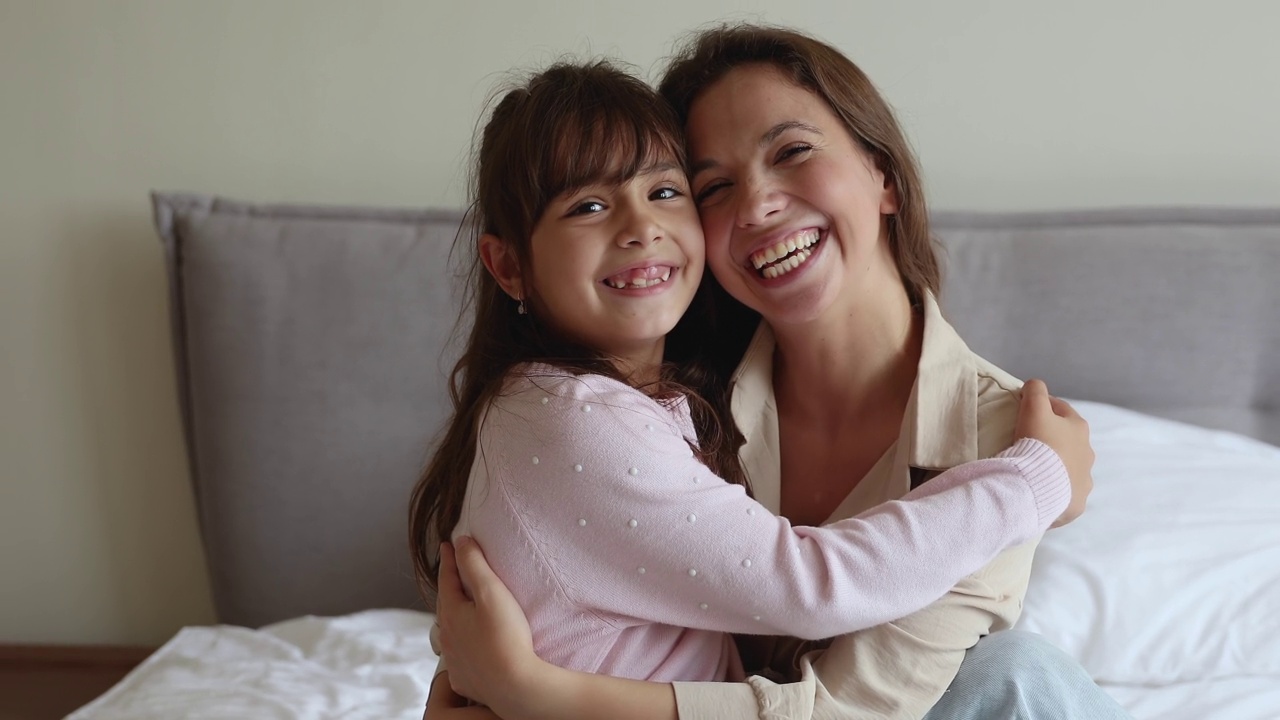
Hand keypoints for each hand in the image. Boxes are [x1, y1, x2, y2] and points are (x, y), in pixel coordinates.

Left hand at [436, 537, 543, 717]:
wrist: (515, 686)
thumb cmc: (506, 638)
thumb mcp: (491, 592)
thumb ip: (474, 564)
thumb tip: (460, 542)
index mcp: (450, 613)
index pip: (446, 578)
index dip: (449, 559)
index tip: (448, 544)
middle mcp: (446, 637)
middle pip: (446, 605)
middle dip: (450, 587)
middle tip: (455, 573)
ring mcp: (454, 660)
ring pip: (451, 631)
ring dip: (456, 617)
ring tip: (464, 608)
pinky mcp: (465, 678)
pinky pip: (460, 655)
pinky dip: (464, 644)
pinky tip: (472, 644)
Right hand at [1014, 379, 1093, 527]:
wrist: (1037, 485)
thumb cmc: (1037, 443)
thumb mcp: (1033, 408)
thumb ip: (1035, 391)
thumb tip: (1034, 384)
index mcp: (1078, 428)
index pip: (1061, 410)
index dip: (1044, 406)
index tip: (1027, 408)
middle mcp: (1087, 454)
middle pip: (1068, 440)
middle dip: (1053, 438)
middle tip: (1028, 441)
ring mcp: (1084, 480)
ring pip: (1070, 469)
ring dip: (1056, 467)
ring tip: (1034, 470)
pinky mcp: (1076, 503)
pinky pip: (1064, 494)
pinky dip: (1055, 490)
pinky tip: (1039, 491)